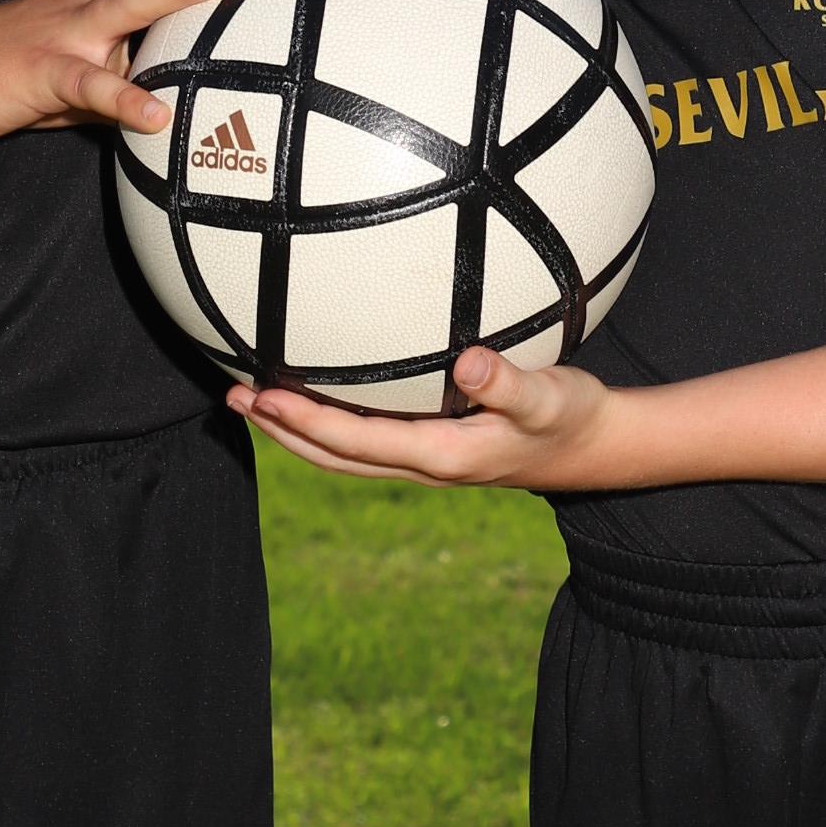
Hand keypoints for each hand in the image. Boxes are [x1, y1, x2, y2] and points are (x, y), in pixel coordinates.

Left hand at [233, 342, 614, 490]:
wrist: (593, 447)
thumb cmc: (570, 415)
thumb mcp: (549, 396)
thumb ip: (508, 382)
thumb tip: (466, 361)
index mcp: (442, 456)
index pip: (356, 442)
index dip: (305, 423)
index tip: (263, 399)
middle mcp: (425, 465)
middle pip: (334, 457)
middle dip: (282, 432)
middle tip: (232, 401)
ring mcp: (426, 461)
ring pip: (346, 455)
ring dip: (296, 433)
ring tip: (254, 404)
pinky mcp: (434, 448)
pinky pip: (367, 441)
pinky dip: (330, 426)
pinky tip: (316, 397)